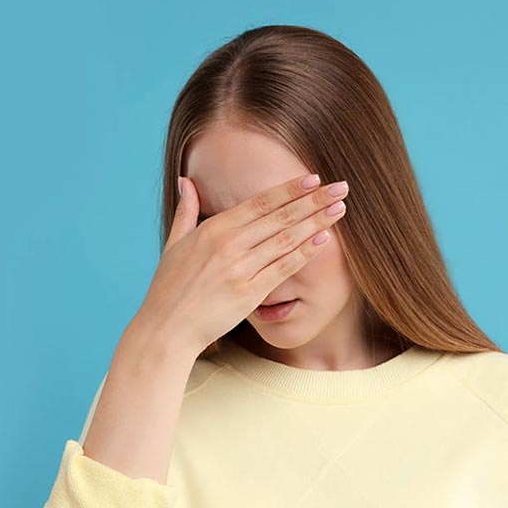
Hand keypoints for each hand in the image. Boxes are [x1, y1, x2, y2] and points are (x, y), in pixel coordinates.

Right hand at [132, 173, 348, 356]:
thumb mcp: (174, 243)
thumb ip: (186, 210)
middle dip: (313, 200)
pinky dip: (304, 253)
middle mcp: (229, 245)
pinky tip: (323, 240)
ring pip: (286, 239)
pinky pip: (283, 269)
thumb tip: (186, 180)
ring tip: (340, 209)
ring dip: (316, 222)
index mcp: (213, 229)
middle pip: (280, 216)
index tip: (313, 178)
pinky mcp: (249, 294)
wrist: (166, 329)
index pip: (260, 202)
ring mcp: (240, 270)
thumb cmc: (169, 287)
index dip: (289, 189)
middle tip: (340, 187)